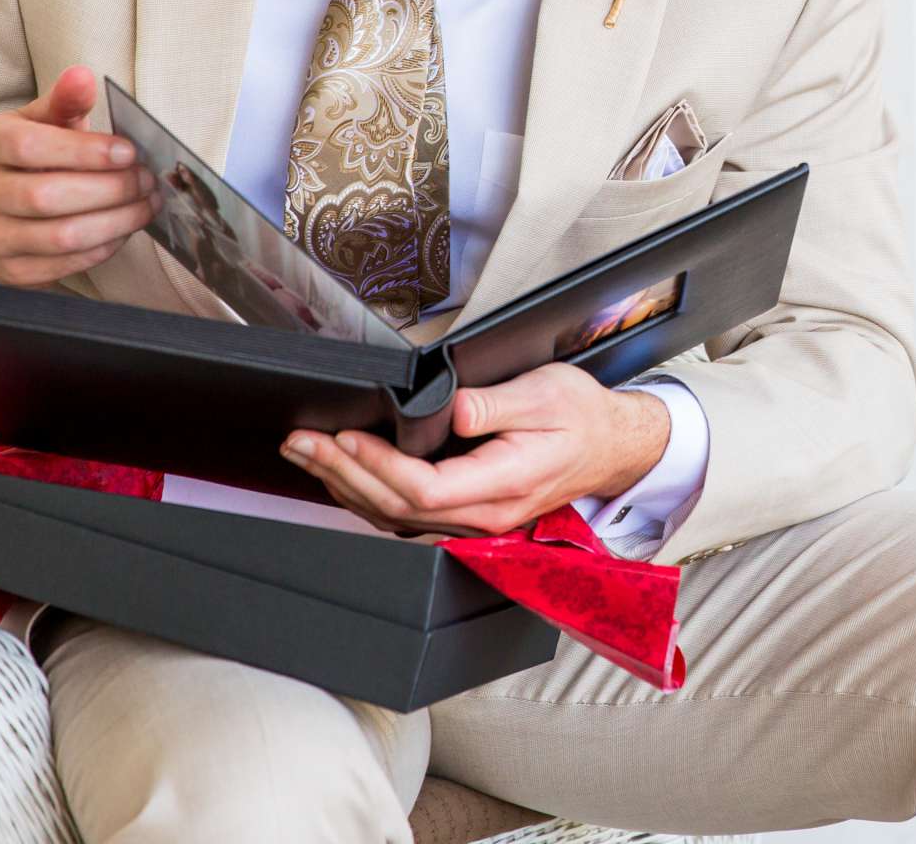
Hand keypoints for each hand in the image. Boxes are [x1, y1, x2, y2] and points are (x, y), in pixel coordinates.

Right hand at [0, 65, 156, 302]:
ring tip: (146, 204)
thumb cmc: (22, 158)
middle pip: (48, 197)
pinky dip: (104, 246)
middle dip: (110, 190)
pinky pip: (66, 264)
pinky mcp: (11, 271)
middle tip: (147, 181)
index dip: (85, 152)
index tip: (129, 152)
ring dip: (117, 221)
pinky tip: (125, 228)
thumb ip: (64, 102)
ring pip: (61, 237)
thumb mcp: (36, 121)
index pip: (30, 148)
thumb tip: (84, 76)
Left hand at [279, 363, 670, 536]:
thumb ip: (498, 404)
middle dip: (344, 475)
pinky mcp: (469, 516)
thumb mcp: (548, 394)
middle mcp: (486, 514)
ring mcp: (476, 521)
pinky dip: (369, 497)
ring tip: (307, 456)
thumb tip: (457, 408)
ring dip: (347, 488)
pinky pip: (409, 518)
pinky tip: (344, 476)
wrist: (612, 446)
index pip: (427, 489)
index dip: (380, 466)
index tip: (347, 437)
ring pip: (397, 519)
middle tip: (302, 444)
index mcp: (506, 483)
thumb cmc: (582, 417)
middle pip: (399, 510)